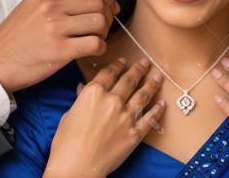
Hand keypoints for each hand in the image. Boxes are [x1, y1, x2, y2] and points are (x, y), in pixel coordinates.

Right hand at [0, 0, 118, 92]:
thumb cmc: (15, 38)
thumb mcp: (32, 7)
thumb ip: (59, 0)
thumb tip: (95, 1)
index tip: (110, 8)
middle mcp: (50, 5)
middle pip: (98, 3)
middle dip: (107, 16)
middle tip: (102, 28)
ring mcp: (55, 27)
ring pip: (99, 21)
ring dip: (103, 32)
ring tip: (95, 39)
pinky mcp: (59, 49)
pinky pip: (95, 43)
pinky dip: (100, 48)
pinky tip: (92, 51)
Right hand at [45, 58, 165, 176]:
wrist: (77, 167)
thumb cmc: (66, 143)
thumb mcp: (69, 115)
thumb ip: (80, 99)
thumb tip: (82, 88)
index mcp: (94, 93)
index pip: (109, 73)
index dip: (117, 65)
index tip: (123, 60)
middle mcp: (112, 101)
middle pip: (129, 80)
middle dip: (138, 69)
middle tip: (145, 62)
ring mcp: (126, 117)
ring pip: (143, 95)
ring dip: (151, 84)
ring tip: (158, 76)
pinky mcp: (135, 133)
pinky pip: (150, 118)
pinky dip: (158, 110)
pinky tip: (162, 103)